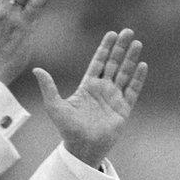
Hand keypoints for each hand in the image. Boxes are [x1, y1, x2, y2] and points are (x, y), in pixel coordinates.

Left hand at [33, 29, 147, 166]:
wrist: (82, 148)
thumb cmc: (67, 129)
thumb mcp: (55, 106)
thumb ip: (48, 87)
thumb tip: (36, 69)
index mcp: (88, 86)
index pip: (98, 62)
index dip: (105, 48)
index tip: (112, 34)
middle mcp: (103, 89)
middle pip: (114, 64)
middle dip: (121, 48)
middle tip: (128, 31)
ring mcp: (114, 98)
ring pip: (125, 73)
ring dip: (131, 58)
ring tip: (138, 43)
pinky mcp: (123, 109)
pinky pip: (132, 91)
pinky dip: (138, 78)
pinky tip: (142, 65)